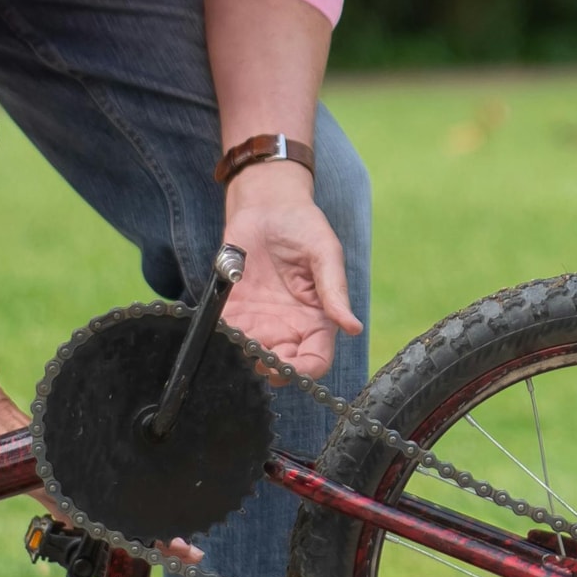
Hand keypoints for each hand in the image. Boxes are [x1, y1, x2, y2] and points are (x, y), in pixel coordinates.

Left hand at [220, 167, 361, 377]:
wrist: (267, 205)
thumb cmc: (304, 226)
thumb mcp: (325, 254)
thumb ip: (335, 291)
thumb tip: (353, 327)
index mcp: (318, 318)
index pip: (315, 359)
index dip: (304, 370)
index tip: (289, 368)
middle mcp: (290, 326)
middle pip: (282, 365)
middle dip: (269, 369)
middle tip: (257, 357)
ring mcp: (261, 321)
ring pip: (253, 355)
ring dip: (244, 357)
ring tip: (240, 344)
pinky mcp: (234, 310)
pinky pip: (227, 334)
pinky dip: (223, 339)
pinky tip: (223, 332)